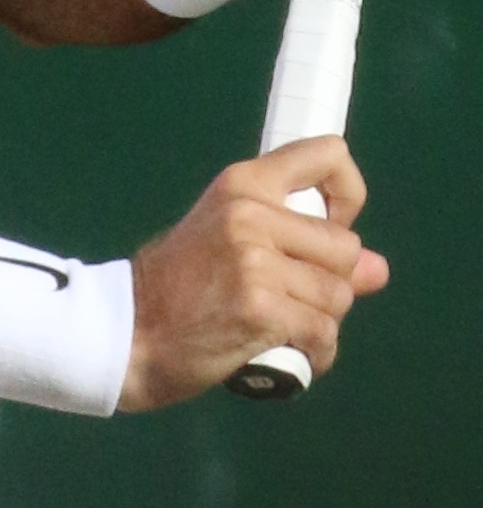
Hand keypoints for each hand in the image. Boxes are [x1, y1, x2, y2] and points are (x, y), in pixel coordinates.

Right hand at [119, 136, 388, 410]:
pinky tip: (289, 353)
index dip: (347, 194)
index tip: (331, 227)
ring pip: (338, 295)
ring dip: (321, 322)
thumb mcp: (233, 243)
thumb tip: (377, 269)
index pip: (328, 154)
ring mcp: (255, 261)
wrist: (129, 330)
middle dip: (330, 282)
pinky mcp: (261, 309)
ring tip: (284, 328)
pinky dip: (316, 352)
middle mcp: (251, 213)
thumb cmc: (178, 285)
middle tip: (291, 298)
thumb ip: (303, 249)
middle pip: (344, 247)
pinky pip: (323, 333)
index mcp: (243, 183)